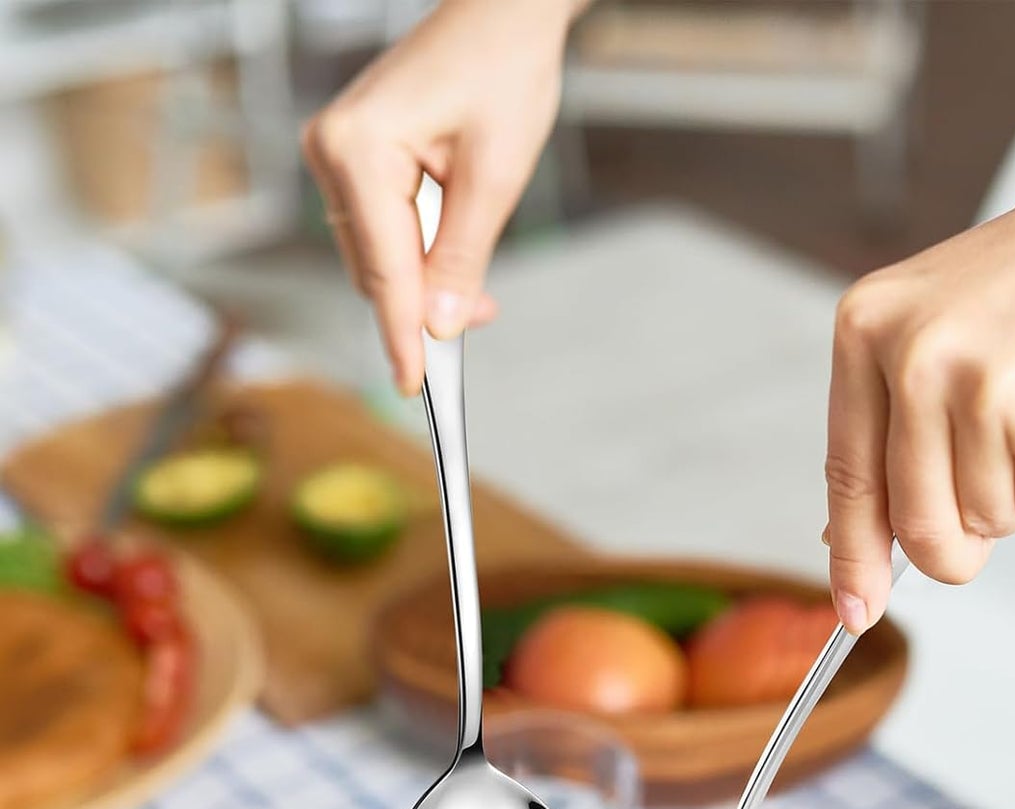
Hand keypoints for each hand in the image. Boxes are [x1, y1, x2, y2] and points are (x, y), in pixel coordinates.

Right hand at [303, 0, 584, 393]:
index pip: (383, 270)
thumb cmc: (503, 72)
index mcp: (358, 150)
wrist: (502, 14)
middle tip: (479, 321)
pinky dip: (418, 257)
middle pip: (375, 269)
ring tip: (478, 293)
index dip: (403, 335)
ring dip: (424, 285)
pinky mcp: (355, 157)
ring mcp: (337, 153)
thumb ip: (462, 257)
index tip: (413, 387)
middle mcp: (332, 151)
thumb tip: (440, 324)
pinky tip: (453, 262)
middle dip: (423, 308)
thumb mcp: (495, 178)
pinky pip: (381, 231)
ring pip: (378, 257)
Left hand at [823, 162, 1014, 630]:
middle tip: (982, 525)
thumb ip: (889, 423)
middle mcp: (912, 356)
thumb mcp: (939, 323)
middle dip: (951, 548)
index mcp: (867, 325)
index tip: (856, 611)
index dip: (853, 557)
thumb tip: (851, 539)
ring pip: (980, 521)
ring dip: (1013, 494)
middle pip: (913, 523)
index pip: (847, 473)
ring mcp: (980, 392)